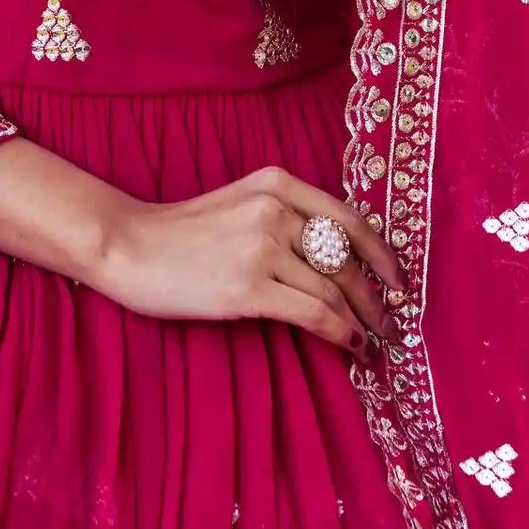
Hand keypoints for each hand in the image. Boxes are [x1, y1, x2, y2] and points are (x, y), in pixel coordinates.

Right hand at [95, 165, 405, 355]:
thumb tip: (339, 260)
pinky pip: (313, 312)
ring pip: (333, 289)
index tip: (398, 280)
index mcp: (276, 183)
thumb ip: (286, 218)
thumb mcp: (239, 204)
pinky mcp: (248, 288)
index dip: (381, 253)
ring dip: (361, 319)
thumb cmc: (182, 232)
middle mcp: (274, 209)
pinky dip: (339, 332)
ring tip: (370, 339)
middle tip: (389, 320)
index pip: (348, 218)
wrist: (130, 247)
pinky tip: (349, 345)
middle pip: (346, 257)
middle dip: (375, 294)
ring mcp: (261, 248)